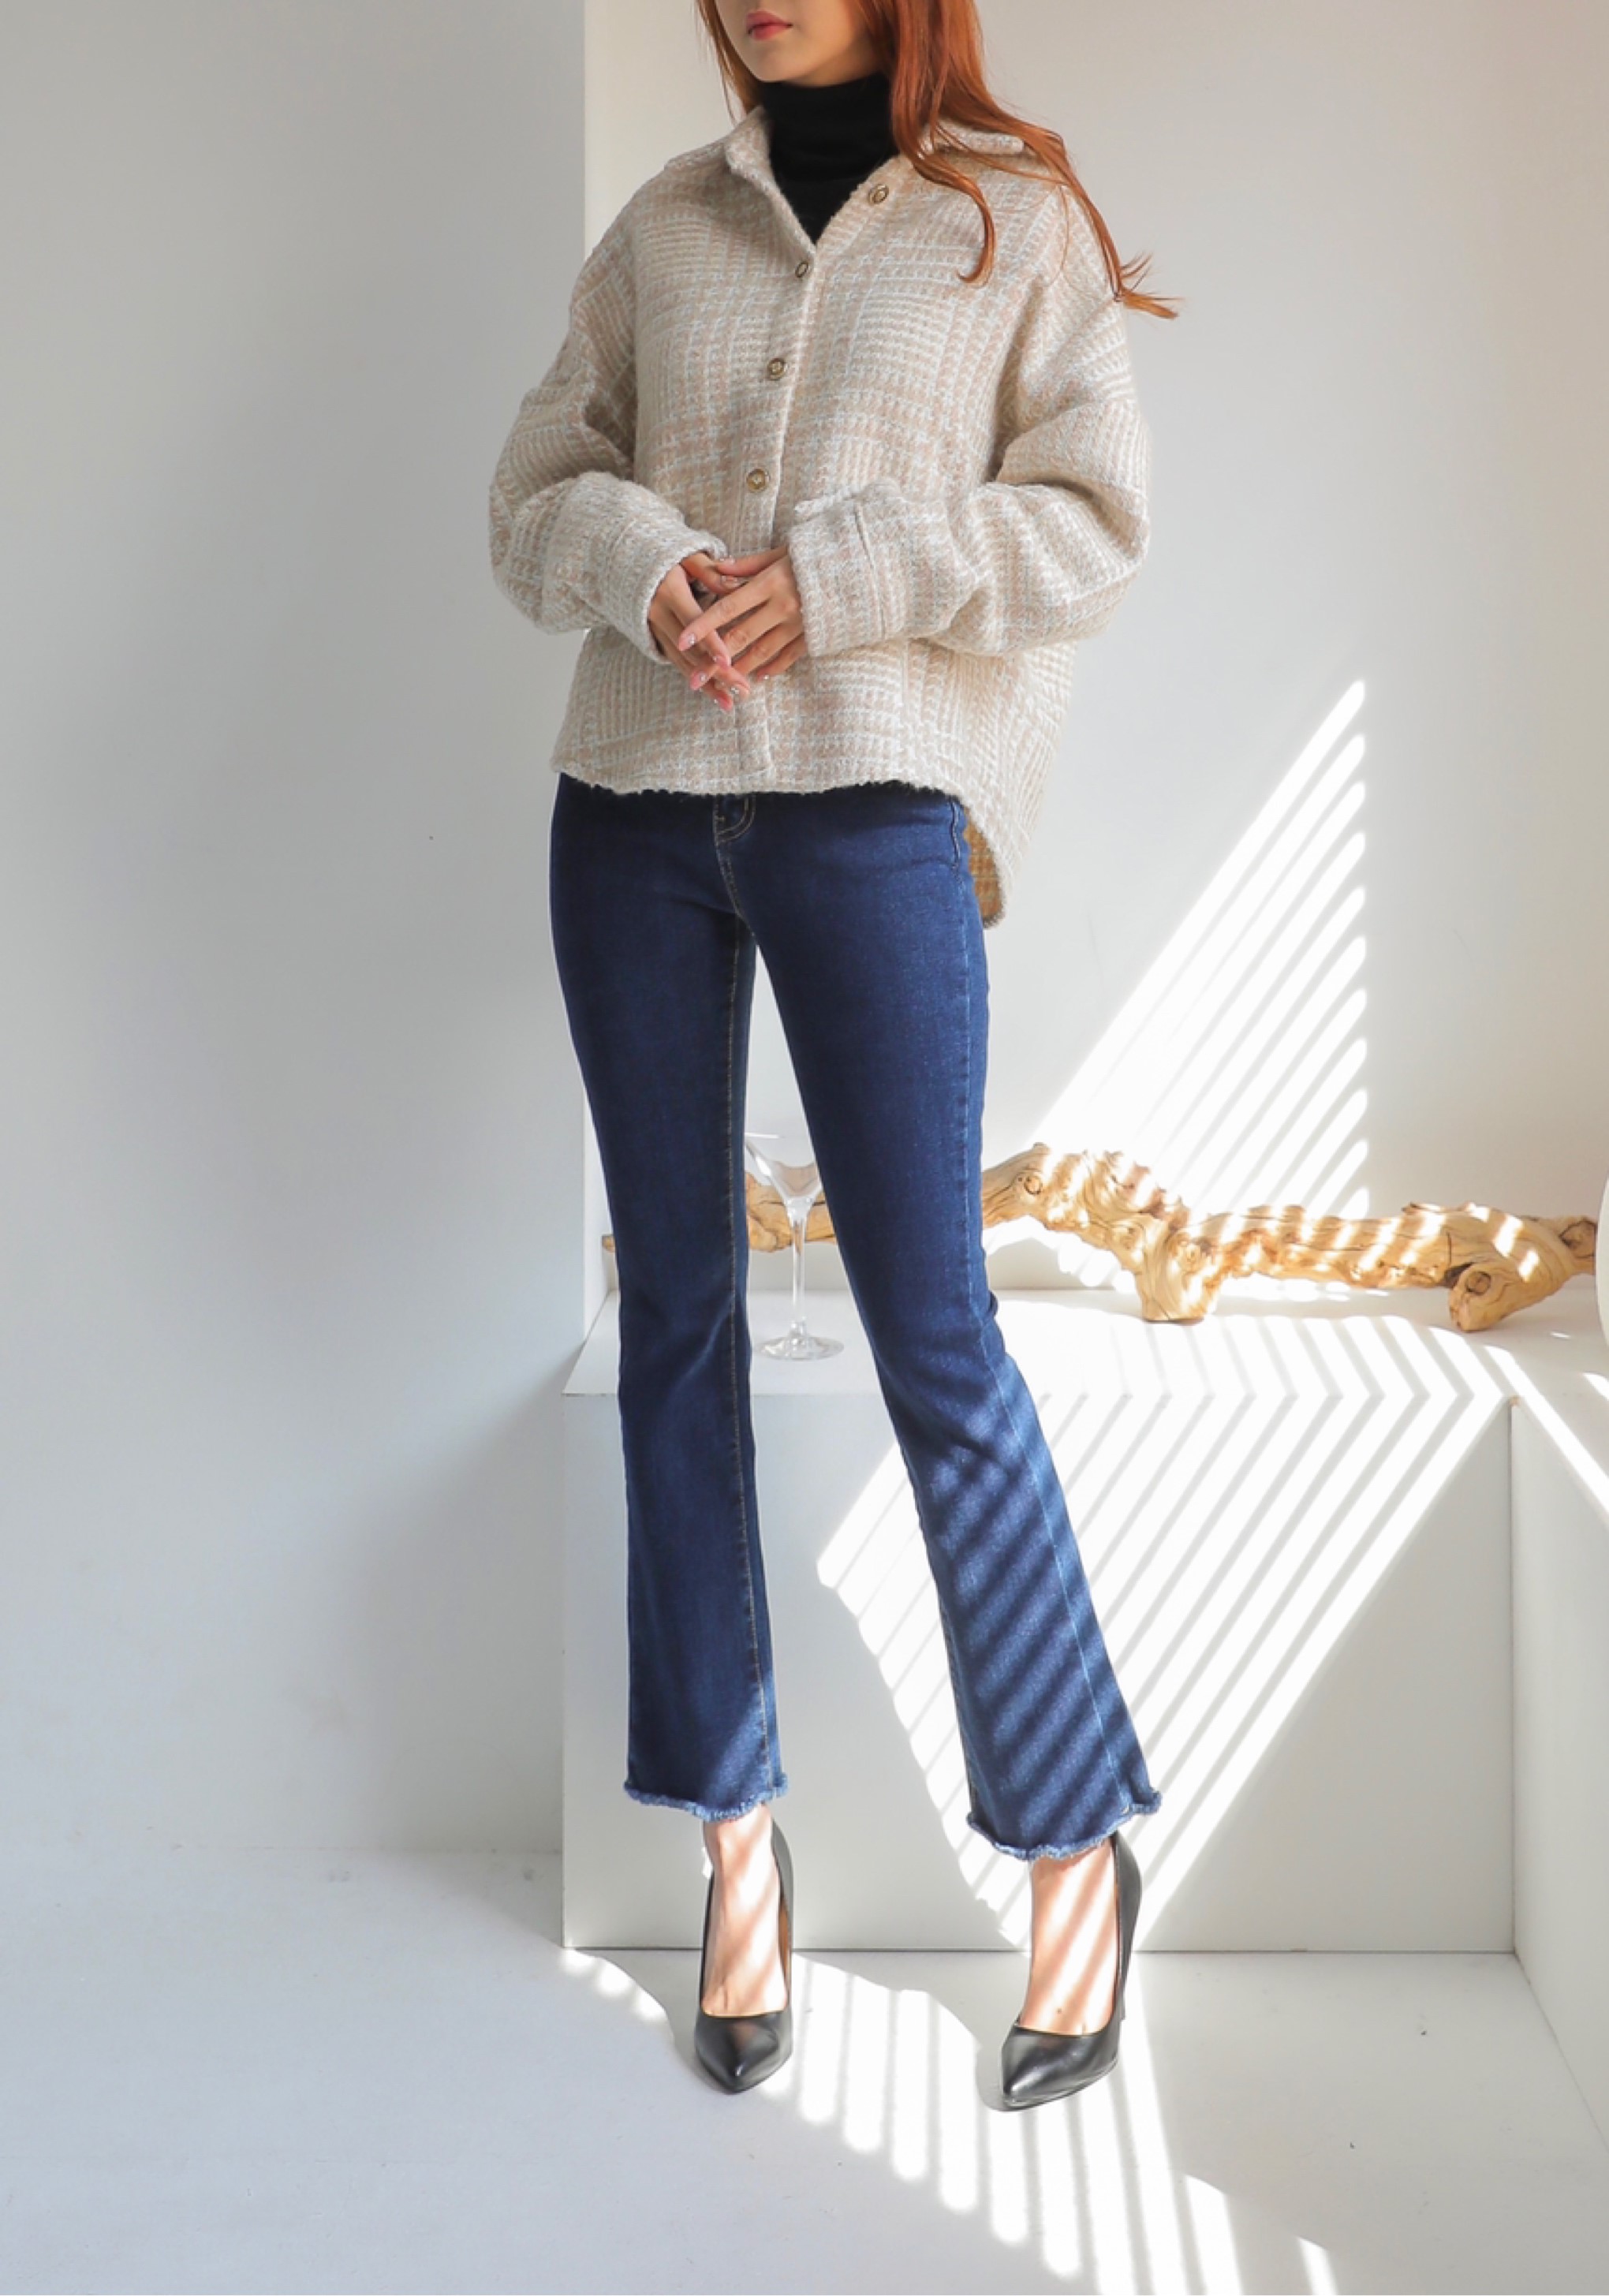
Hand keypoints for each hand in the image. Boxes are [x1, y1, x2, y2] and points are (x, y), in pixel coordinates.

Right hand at [648, 552, 752, 710]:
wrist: (626, 564)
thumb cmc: (665, 556)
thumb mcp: (687, 556)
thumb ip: (709, 571)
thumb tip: (734, 586)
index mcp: (669, 592)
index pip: (693, 621)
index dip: (711, 642)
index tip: (727, 661)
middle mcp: (658, 615)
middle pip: (690, 650)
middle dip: (716, 672)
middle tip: (741, 689)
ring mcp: (654, 630)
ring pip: (682, 662)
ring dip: (706, 684)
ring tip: (729, 702)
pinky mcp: (655, 639)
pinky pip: (676, 662)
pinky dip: (695, 678)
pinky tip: (713, 694)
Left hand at [672, 547, 807, 684]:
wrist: (862, 565)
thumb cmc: (817, 553)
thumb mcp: (781, 552)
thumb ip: (747, 564)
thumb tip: (716, 570)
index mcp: (770, 583)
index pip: (727, 608)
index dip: (703, 626)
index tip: (683, 639)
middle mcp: (782, 606)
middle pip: (740, 637)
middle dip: (715, 661)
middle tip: (694, 678)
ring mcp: (800, 624)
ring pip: (763, 652)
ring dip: (740, 669)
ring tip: (721, 684)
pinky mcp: (815, 635)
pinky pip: (789, 656)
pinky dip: (772, 667)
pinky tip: (757, 677)